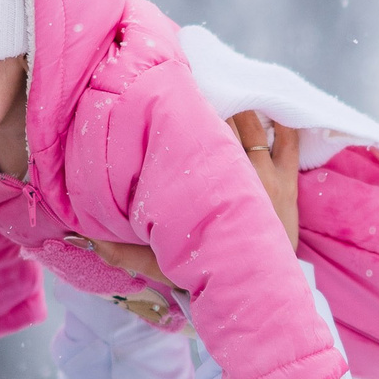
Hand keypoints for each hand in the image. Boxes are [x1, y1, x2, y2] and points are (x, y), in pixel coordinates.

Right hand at [78, 112, 302, 321]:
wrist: (262, 292)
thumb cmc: (212, 276)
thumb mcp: (166, 267)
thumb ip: (128, 254)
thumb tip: (89, 242)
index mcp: (210, 188)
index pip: (197, 136)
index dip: (183, 113)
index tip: (168, 97)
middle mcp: (242, 174)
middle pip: (226, 120)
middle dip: (210, 101)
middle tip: (193, 87)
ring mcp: (269, 176)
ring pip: (254, 123)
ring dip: (238, 106)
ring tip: (222, 91)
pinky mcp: (288, 182)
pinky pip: (289, 139)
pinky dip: (279, 120)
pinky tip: (265, 108)